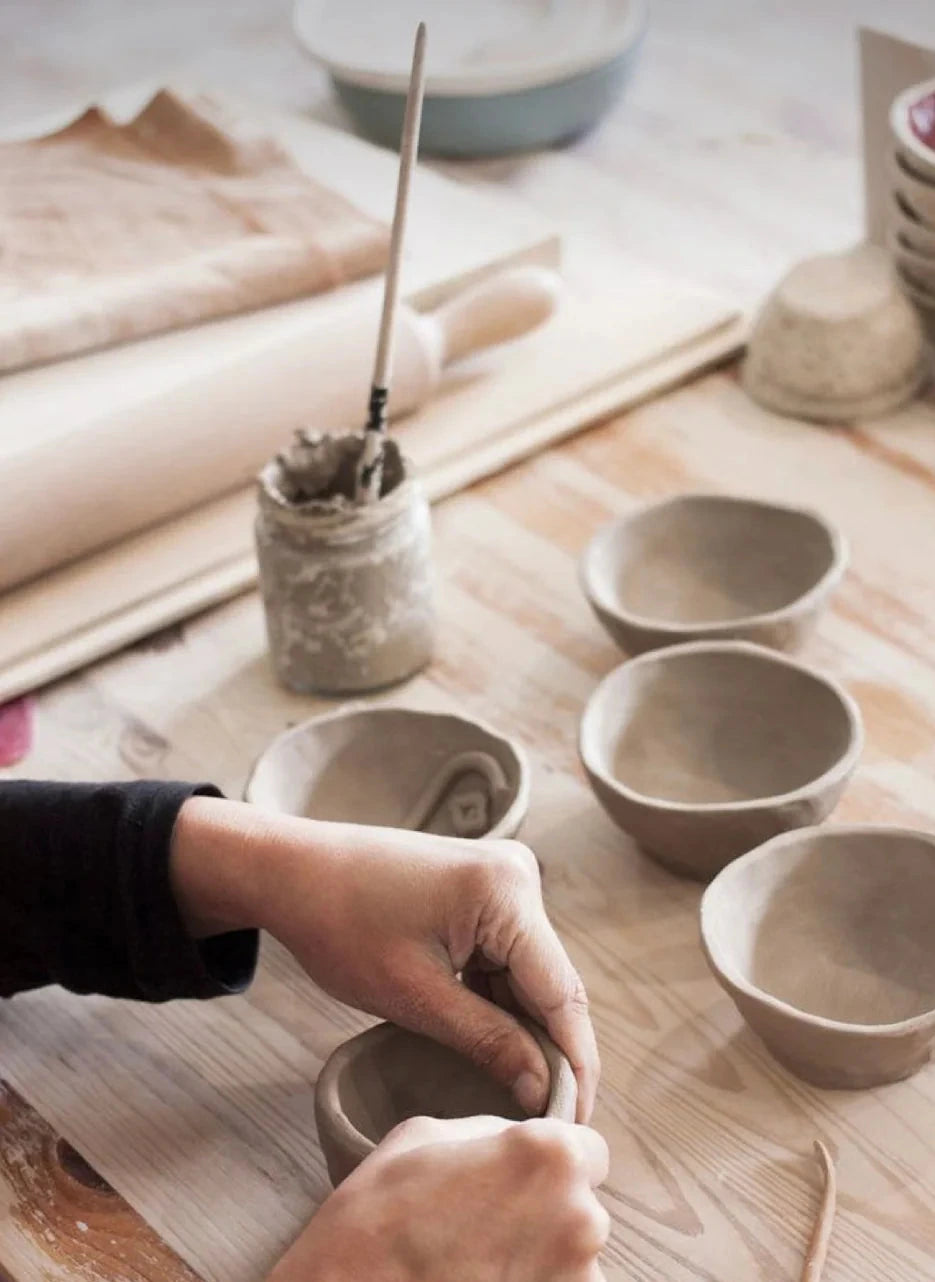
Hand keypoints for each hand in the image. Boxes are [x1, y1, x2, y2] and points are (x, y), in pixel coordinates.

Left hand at [170, 798, 598, 1118]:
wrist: (294, 871)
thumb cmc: (341, 925)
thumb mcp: (415, 996)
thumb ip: (488, 1042)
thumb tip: (543, 1090)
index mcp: (507, 892)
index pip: (561, 993)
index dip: (573, 1064)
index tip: (572, 1124)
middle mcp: (519, 876)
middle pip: (552, 982)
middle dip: (554, 1051)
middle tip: (551, 1121)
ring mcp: (503, 879)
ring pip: (532, 973)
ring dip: (528, 1030)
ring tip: (530, 1096)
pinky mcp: (485, 889)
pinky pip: (509, 956)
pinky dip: (504, 1002)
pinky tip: (502, 1049)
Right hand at [267, 1115, 609, 1281]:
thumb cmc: (381, 1213)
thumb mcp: (429, 1134)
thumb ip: (492, 1132)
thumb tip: (515, 1140)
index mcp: (551, 1156)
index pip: (592, 1150)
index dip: (558, 1163)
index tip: (527, 1178)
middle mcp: (580, 1218)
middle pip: (585, 1208)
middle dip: (549, 1212)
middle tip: (490, 1225)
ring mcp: (574, 1280)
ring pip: (574, 1261)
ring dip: (542, 1259)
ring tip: (480, 1261)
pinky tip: (484, 1280)